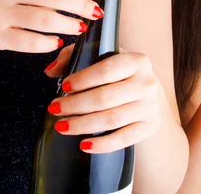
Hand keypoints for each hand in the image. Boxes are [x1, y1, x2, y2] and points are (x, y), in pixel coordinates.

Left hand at [45, 49, 161, 153]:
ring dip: (83, 124)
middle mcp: (147, 82)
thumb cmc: (118, 72)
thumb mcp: (101, 56)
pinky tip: (83, 144)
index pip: (107, 69)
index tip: (64, 86)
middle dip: (76, 104)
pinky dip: (102, 144)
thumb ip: (73, 56)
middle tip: (55, 108)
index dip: (83, 79)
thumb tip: (50, 71)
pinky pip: (124, 139)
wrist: (147, 91)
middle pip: (106, 97)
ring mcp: (150, 106)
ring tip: (62, 126)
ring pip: (112, 119)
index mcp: (136, 60)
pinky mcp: (150, 126)